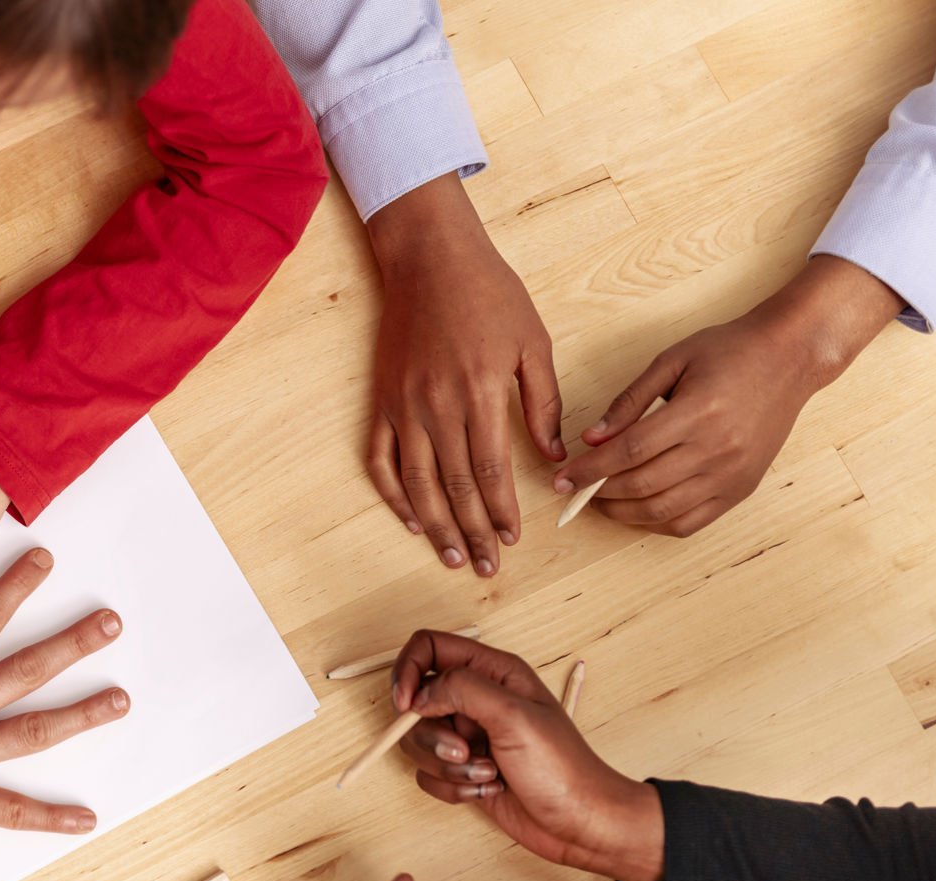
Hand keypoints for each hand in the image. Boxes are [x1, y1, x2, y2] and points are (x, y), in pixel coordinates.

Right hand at [0, 549, 128, 859]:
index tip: (45, 561)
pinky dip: (49, 817)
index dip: (18, 584)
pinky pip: (11, 810)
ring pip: (35, 730)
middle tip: (111, 623)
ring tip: (120, 701)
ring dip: (82, 714)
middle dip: (74, 642)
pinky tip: (85, 818)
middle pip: (29, 666)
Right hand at [366, 173, 564, 577]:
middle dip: (472, 532)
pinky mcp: (382, 401)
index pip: (490, 469)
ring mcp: (403, 406)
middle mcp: (436, 405)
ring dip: (434, 525)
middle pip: (454, 486)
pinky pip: (381, 459)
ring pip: (417, 482)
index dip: (501, 510)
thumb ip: (543, 401)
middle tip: (485, 567)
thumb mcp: (531, 341)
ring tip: (449, 556)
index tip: (513, 538)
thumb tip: (554, 454)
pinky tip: (410, 519)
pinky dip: (392, 494)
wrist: (429, 259)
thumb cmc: (488, 294)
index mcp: (479, 391)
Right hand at [391, 631, 662, 880]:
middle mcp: (477, 700)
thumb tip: (419, 694)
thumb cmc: (563, 768)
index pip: (429, 648)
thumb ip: (461, 689)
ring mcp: (469, 736)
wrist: (581, 823)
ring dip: (446, 766)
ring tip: (486, 774)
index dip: (408, 671)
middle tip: (462, 751)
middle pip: (416, 701)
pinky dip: (451, 787)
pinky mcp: (464, 769)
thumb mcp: (513, 715)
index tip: (406, 705)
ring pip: (418, 741)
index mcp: (493, 672)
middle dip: (431, 734)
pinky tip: (487, 790)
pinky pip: (428, 774)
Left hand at [555, 255, 902, 536]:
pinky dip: (657, 522)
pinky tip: (636, 509)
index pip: (629, 452)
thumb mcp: (671, 361)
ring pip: (664, 510)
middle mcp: (718, 449)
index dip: (590, 469)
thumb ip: (629, 402)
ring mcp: (733, 474)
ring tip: (598, 500)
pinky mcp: (742, 488)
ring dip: (622, 512)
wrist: (790, 357)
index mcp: (697, 413)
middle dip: (598, 492)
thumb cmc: (729, 351)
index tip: (562, 478)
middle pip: (643, 484)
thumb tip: (591, 438)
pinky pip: (692, 521)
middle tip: (573, 489)